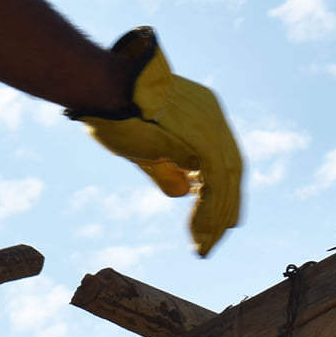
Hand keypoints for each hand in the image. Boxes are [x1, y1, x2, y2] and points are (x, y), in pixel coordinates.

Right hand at [71, 29, 242, 255]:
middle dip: (224, 209)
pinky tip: (200, 234)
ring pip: (227, 179)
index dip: (221, 191)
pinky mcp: (202, 139)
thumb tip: (184, 192)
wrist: (104, 90)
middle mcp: (213, 117)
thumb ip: (168, 169)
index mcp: (203, 113)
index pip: (222, 159)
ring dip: (216, 217)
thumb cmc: (116, 114)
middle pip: (231, 170)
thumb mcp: (148, 148)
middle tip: (212, 241)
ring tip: (204, 246)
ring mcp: (211, 125)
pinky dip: (210, 212)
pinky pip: (216, 183)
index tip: (215, 220)